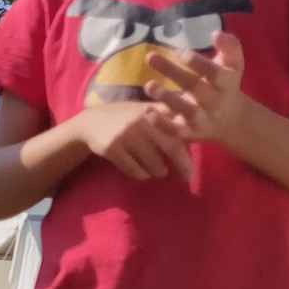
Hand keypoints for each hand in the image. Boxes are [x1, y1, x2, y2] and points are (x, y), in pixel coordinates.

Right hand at [73, 100, 192, 181]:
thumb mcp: (144, 109)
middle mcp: (141, 121)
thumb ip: (167, 113)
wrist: (89, 123)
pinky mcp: (112, 148)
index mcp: (153, 110)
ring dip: (159, 171)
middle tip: (188, 179)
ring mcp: (126, 135)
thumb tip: (195, 118)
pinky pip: (134, 169)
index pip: (179, 129)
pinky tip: (142, 174)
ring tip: (160, 172)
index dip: (191, 144)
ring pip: (153, 162)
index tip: (198, 156)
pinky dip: (141, 175)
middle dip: (183, 165)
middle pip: (171, 147)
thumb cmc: (123, 117)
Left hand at [146, 32, 248, 144]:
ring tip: (149, 85)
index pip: (213, 72)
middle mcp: (214, 101)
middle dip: (172, 72)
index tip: (179, 52)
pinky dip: (161, 124)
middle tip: (151, 56)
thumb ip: (229, 47)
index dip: (197, 62)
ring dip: (166, 98)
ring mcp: (202, 118)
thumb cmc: (226, 84)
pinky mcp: (189, 132)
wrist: (231, 120)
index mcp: (225, 82)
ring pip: (185, 110)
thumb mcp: (233, 65)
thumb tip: (216, 33)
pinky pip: (175, 131)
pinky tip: (146, 111)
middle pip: (194, 87)